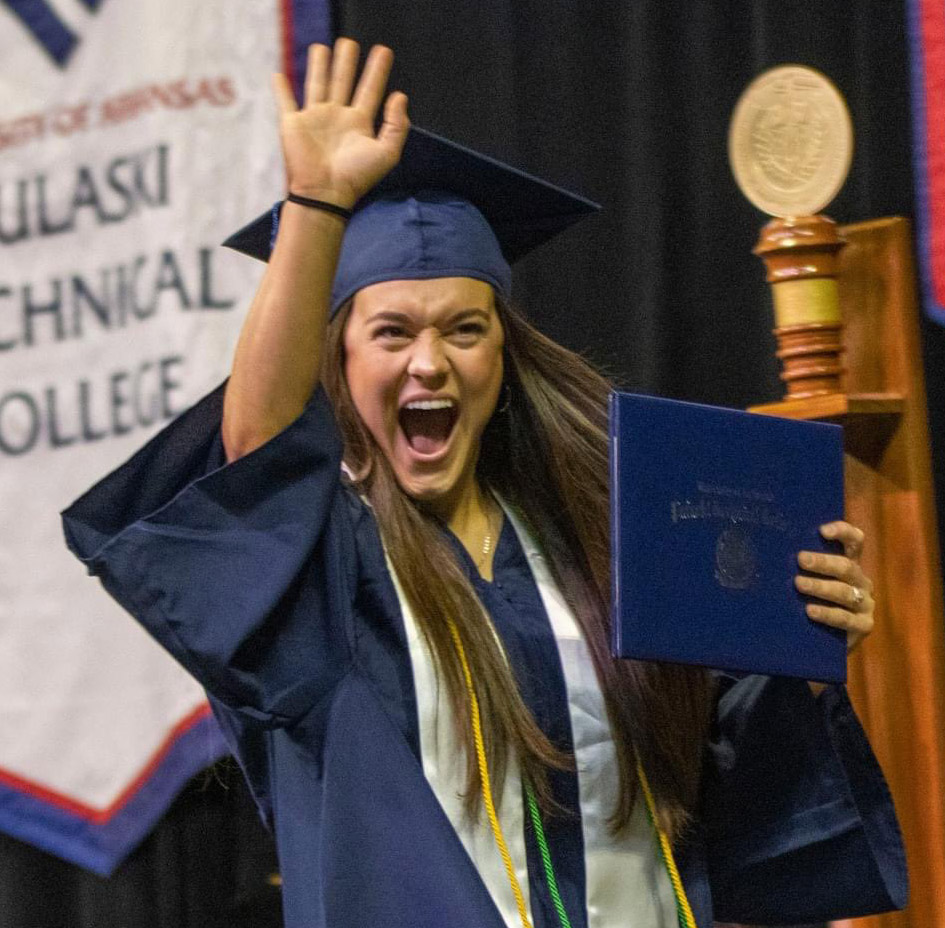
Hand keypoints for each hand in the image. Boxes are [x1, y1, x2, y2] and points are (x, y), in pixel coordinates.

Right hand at [272, 39, 409, 207]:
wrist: (326, 192)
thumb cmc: (357, 177)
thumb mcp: (387, 153)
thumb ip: (397, 125)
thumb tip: (400, 95)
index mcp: (359, 123)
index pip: (370, 90)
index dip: (377, 71)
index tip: (384, 51)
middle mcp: (337, 118)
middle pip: (343, 81)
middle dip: (346, 62)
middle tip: (349, 43)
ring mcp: (314, 120)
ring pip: (317, 84)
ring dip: (319, 66)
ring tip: (323, 46)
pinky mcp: (293, 124)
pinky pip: (285, 102)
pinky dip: (280, 89)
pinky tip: (277, 74)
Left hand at [796, 521, 874, 654]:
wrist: (821, 642)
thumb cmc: (807, 602)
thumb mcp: (807, 580)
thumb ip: (801, 567)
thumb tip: (770, 549)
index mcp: (849, 565)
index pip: (854, 541)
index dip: (842, 532)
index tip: (822, 531)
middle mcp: (860, 581)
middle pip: (846, 566)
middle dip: (823, 562)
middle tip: (800, 559)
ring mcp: (865, 604)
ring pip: (845, 592)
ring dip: (821, 586)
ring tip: (798, 584)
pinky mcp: (863, 626)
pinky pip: (845, 618)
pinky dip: (827, 614)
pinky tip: (810, 611)